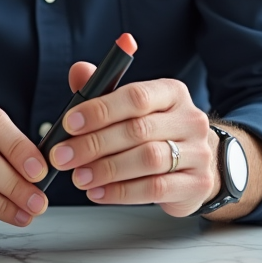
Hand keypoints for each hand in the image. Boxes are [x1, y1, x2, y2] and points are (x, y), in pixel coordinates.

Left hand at [49, 63, 218, 217]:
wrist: (198, 163)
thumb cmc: (156, 132)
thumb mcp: (132, 108)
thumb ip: (103, 90)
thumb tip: (79, 71)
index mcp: (172, 93)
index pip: (136, 96)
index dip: (100, 110)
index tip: (69, 124)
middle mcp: (190, 119)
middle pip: (138, 130)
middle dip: (94, 144)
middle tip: (63, 156)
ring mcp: (198, 153)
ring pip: (148, 160)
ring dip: (106, 169)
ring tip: (79, 176)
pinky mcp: (196, 184)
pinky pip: (155, 189)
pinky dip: (121, 192)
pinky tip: (98, 192)